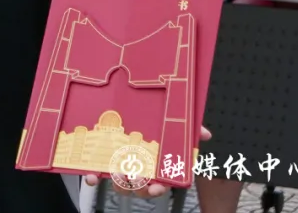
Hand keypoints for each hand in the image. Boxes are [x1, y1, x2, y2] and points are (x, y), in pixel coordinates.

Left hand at [84, 127, 210, 196]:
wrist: (126, 109)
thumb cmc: (155, 126)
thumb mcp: (174, 127)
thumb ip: (189, 130)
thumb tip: (205, 133)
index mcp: (158, 165)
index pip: (162, 183)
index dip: (158, 188)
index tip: (156, 187)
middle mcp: (140, 169)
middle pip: (140, 188)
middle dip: (137, 187)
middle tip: (134, 178)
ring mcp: (122, 166)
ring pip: (121, 184)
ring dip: (118, 183)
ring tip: (116, 172)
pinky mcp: (104, 162)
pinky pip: (98, 174)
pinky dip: (94, 177)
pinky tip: (92, 175)